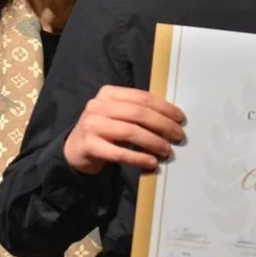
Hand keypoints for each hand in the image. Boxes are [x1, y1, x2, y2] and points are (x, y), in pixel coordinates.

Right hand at [64, 85, 185, 173]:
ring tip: (167, 150)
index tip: (180, 119)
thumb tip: (172, 120)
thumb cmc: (104, 131)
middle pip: (138, 113)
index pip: (142, 97)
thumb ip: (138, 113)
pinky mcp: (89, 145)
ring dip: (153, 142)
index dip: (164, 108)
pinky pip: (119, 152)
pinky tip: (151, 163)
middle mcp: (98, 105)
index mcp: (108, 93)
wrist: (74, 150)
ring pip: (130, 131)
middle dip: (163, 125)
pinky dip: (138, 158)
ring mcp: (92, 125)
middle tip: (178, 137)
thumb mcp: (118, 115)